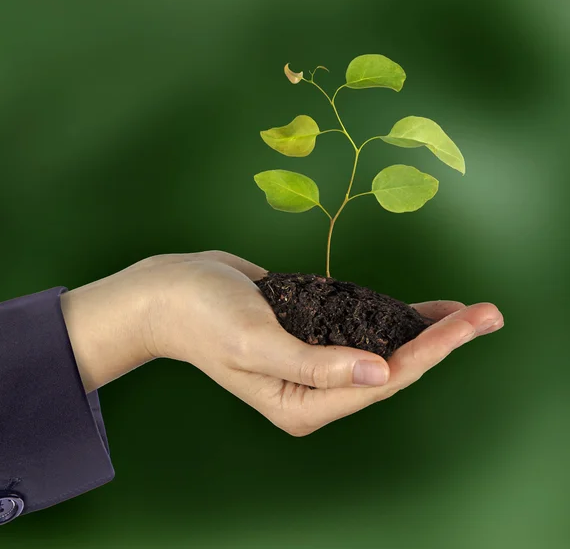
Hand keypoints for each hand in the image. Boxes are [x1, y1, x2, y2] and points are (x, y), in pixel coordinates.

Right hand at [61, 251, 503, 435]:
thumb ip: (315, 364)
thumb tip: (381, 373)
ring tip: (469, 313)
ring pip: (383, 348)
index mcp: (303, 403)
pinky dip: (393, 318)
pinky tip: (422, 310)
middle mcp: (316, 389)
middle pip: (392, 367)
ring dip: (424, 331)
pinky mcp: (313, 333)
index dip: (429, 352)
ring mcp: (316, 361)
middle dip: (440, 342)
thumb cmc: (205, 316)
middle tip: (488, 315)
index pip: (381, 380)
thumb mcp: (255, 341)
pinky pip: (363, 328)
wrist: (173, 290)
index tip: (469, 324)